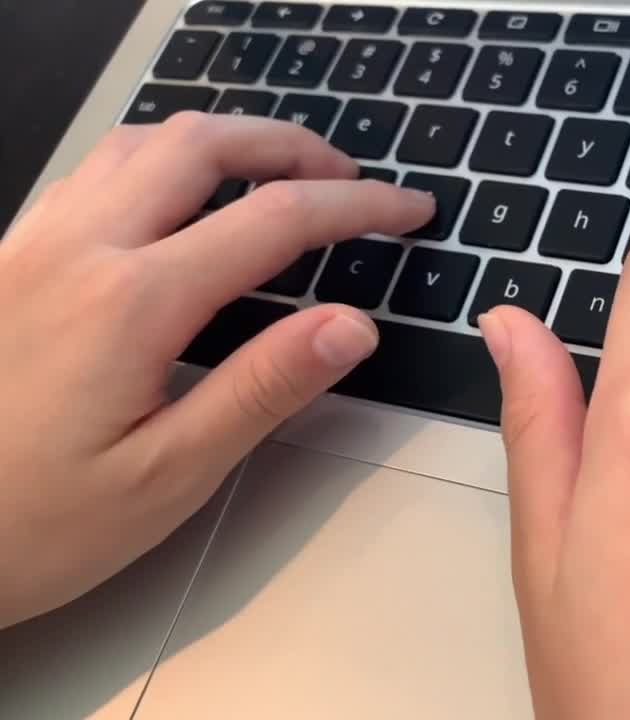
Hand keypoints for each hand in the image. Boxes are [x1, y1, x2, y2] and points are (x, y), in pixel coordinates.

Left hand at [0, 113, 432, 627]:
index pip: (274, 220)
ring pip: (138, 144)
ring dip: (221, 142)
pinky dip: (157, 159)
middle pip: (202, 147)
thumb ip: (262, 388)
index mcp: (132, 302)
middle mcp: (80, 249)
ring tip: (274, 172)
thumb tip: (353, 325)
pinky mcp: (4, 260)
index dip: (357, 206)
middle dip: (291, 146)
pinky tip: (174, 199)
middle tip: (348, 176)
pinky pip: (90, 172)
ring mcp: (32, 245)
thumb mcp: (167, 477)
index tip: (409, 210)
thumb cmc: (32, 526)